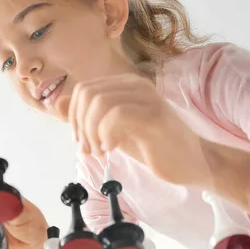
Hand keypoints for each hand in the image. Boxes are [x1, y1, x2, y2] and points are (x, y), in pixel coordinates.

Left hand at [68, 73, 206, 184]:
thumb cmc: (154, 147)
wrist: (193, 163)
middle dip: (80, 125)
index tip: (81, 141)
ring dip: (91, 131)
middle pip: (88, 94)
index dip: (74, 116)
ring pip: (100, 103)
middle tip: (88, 149)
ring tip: (99, 151)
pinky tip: (111, 148)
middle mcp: (137, 86)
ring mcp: (148, 99)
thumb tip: (56, 103)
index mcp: (126, 86)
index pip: (84, 89)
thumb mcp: (113, 131)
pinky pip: (117, 116)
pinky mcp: (155, 117)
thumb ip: (87, 117)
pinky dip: (105, 135)